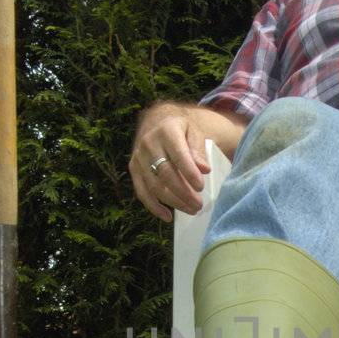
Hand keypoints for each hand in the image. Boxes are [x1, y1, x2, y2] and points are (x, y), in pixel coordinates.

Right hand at [129, 102, 211, 222]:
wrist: (157, 121)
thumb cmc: (181, 130)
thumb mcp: (193, 132)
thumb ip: (198, 150)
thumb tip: (204, 169)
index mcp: (167, 131)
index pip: (178, 155)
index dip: (189, 172)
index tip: (201, 187)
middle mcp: (149, 143)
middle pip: (165, 173)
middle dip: (183, 192)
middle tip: (199, 204)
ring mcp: (139, 157)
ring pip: (154, 185)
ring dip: (173, 201)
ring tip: (191, 210)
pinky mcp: (134, 169)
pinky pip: (141, 191)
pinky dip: (154, 206)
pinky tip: (168, 216)